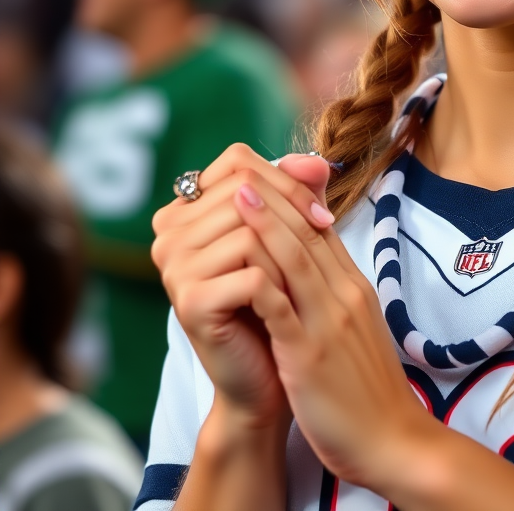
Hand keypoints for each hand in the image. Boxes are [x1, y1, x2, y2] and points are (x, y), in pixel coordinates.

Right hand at [151, 145, 335, 427]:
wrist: (274, 373)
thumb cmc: (280, 296)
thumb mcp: (290, 234)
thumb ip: (300, 190)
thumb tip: (318, 160)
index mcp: (183, 209)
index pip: (238, 161)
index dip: (286, 178)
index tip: (321, 211)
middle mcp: (168, 232)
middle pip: (245, 189)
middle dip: (295, 209)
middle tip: (326, 234)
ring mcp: (173, 267)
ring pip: (250, 226)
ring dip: (290, 249)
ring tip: (303, 277)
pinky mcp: (189, 302)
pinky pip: (253, 270)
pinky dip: (282, 283)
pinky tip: (290, 303)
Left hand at [229, 173, 433, 491]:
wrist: (394, 440)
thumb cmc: (369, 389)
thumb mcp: (355, 329)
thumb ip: (334, 295)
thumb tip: (312, 269)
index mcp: (355, 287)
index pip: (322, 230)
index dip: (293, 201)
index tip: (266, 179)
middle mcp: (345, 295)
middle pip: (309, 232)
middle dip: (276, 197)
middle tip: (247, 171)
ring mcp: (330, 321)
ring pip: (297, 259)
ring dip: (266, 223)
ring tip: (239, 195)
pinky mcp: (310, 354)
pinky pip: (283, 308)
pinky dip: (261, 278)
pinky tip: (240, 262)